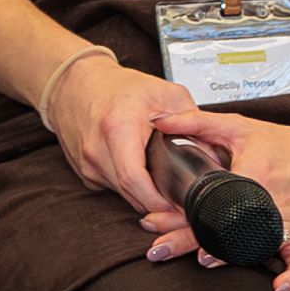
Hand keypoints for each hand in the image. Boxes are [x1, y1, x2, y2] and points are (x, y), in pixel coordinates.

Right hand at [37, 50, 202, 225]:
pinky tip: (144, 174)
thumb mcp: (166, 94)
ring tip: (167, 187)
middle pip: (131, 194)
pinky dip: (132, 188)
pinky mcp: (85, 173)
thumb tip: (212, 155)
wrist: (76, 84)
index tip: (179, 206)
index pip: (134, 180)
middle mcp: (97, 150)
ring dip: (146, 197)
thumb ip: (193, 123)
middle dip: (159, 205)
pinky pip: (114, 189)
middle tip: (182, 204)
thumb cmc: (120, 87)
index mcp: (117, 128)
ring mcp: (87, 164)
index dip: (159, 201)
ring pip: (123, 195)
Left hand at [133, 110, 289, 290]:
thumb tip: (158, 120)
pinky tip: (277, 289)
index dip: (175, 215)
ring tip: (201, 262)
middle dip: (187, 241)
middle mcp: (271, 203)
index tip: (152, 222)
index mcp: (252, 176)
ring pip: (254, 247)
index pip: (207, 201)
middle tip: (158, 250)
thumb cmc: (286, 143)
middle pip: (224, 229)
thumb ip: (196, 122)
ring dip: (228, 258)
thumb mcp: (240, 127)